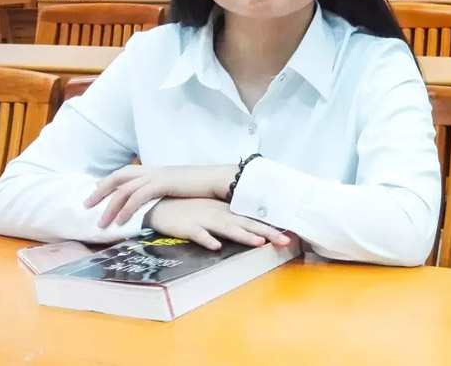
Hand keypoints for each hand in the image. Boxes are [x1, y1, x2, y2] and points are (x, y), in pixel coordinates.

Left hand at [84, 164, 238, 228]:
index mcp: (154, 170)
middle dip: (100, 191)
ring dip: (110, 206)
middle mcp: (152, 170)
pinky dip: (126, 209)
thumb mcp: (177, 187)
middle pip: (118, 177)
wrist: (217, 179)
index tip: (94, 194)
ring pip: (124, 189)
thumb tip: (153, 200)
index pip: (124, 173)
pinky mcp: (163, 183)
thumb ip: (163, 191)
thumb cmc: (200, 186)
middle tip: (86, 205)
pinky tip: (120, 222)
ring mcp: (157, 175)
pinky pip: (138, 196)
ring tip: (101, 224)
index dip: (107, 182)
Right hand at [143, 198, 290, 250]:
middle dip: (266, 232)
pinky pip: (198, 234)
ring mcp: (204, 220)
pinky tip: (215, 246)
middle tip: (286, 241)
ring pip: (226, 228)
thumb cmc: (189, 209)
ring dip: (242, 235)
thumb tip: (249, 230)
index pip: (251, 219)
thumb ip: (228, 220)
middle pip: (245, 224)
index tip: (289, 234)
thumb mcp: (211, 212)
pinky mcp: (188, 227)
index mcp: (225, 211)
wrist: (161, 204)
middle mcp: (219, 214)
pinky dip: (207, 239)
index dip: (270, 227)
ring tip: (258, 243)